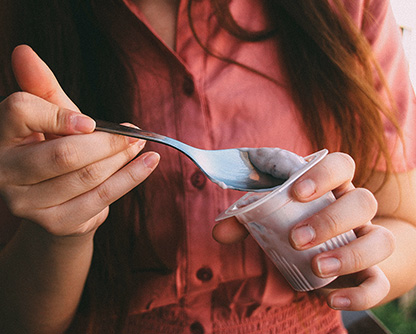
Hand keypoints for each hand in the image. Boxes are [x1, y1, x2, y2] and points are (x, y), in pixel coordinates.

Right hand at [0, 45, 159, 235]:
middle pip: (65, 152)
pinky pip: (103, 197)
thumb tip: (24, 51)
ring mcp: (28, 204)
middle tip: (133, 134)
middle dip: (108, 142)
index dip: (60, 114)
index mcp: (0, 138)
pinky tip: (150, 163)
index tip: (91, 121)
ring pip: (88, 175)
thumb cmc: (54, 151)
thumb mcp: (49, 119)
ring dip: (122, 157)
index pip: (21, 111)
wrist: (56, 204)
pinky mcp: (57, 223)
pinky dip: (132, 177)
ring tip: (140, 144)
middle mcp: (5, 173)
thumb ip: (42, 89)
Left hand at [213, 152, 394, 310]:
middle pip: (363, 201)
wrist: (322, 250)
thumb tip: (220, 232)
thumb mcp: (268, 215)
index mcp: (331, 186)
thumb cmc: (293, 222)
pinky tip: (332, 299)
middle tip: (296, 239)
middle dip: (330, 220)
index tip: (297, 193)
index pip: (341, 165)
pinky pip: (379, 282)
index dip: (325, 174)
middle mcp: (354, 209)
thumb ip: (244, 219)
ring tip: (317, 268)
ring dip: (349, 255)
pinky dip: (361, 294)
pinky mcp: (370, 272)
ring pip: (380, 240)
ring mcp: (366, 239)